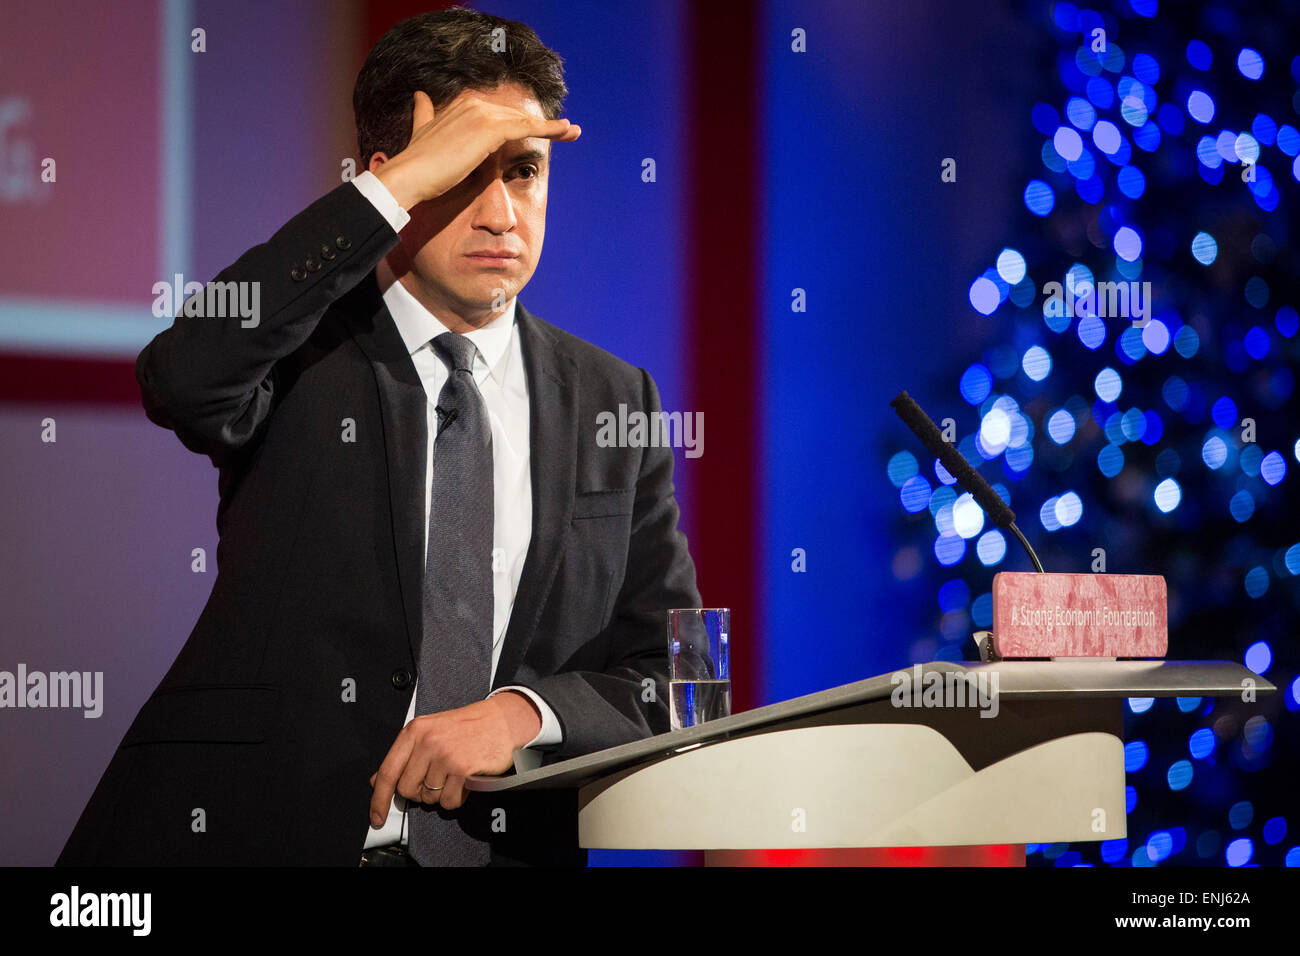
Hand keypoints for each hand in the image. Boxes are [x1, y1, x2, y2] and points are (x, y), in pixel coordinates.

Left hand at [368, 691, 541, 820]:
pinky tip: (464, 782)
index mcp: (415, 731)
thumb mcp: (429, 731)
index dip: (378, 799)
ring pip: (429, 798)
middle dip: (420, 792)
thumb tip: (378, 780)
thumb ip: (405, 755)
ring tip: (454, 776)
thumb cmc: (466, 726)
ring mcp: (445, 755)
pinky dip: (457, 798)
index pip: (387, 772)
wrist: (501, 720)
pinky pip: (449, 801)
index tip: (376, 816)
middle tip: (437, 779)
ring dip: (441, 794)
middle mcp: (427, 741)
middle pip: (407, 790)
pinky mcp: (463, 768)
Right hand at [373, 88, 580, 208]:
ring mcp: (482, 115)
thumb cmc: (418, 163)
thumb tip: (420, 97)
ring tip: (573, 132)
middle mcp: (474, 104)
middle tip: (569, 130)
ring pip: (525, 120)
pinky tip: (564, 132)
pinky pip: (526, 127)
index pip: (502, 113)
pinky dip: (548, 129)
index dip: (525, 121)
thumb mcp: (422, 132)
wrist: (410, 175)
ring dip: (553, 127)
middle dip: (544, 123)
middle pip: (517, 114)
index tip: (545, 128)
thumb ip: (425, 115)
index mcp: (463, 105)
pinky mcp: (489, 129)